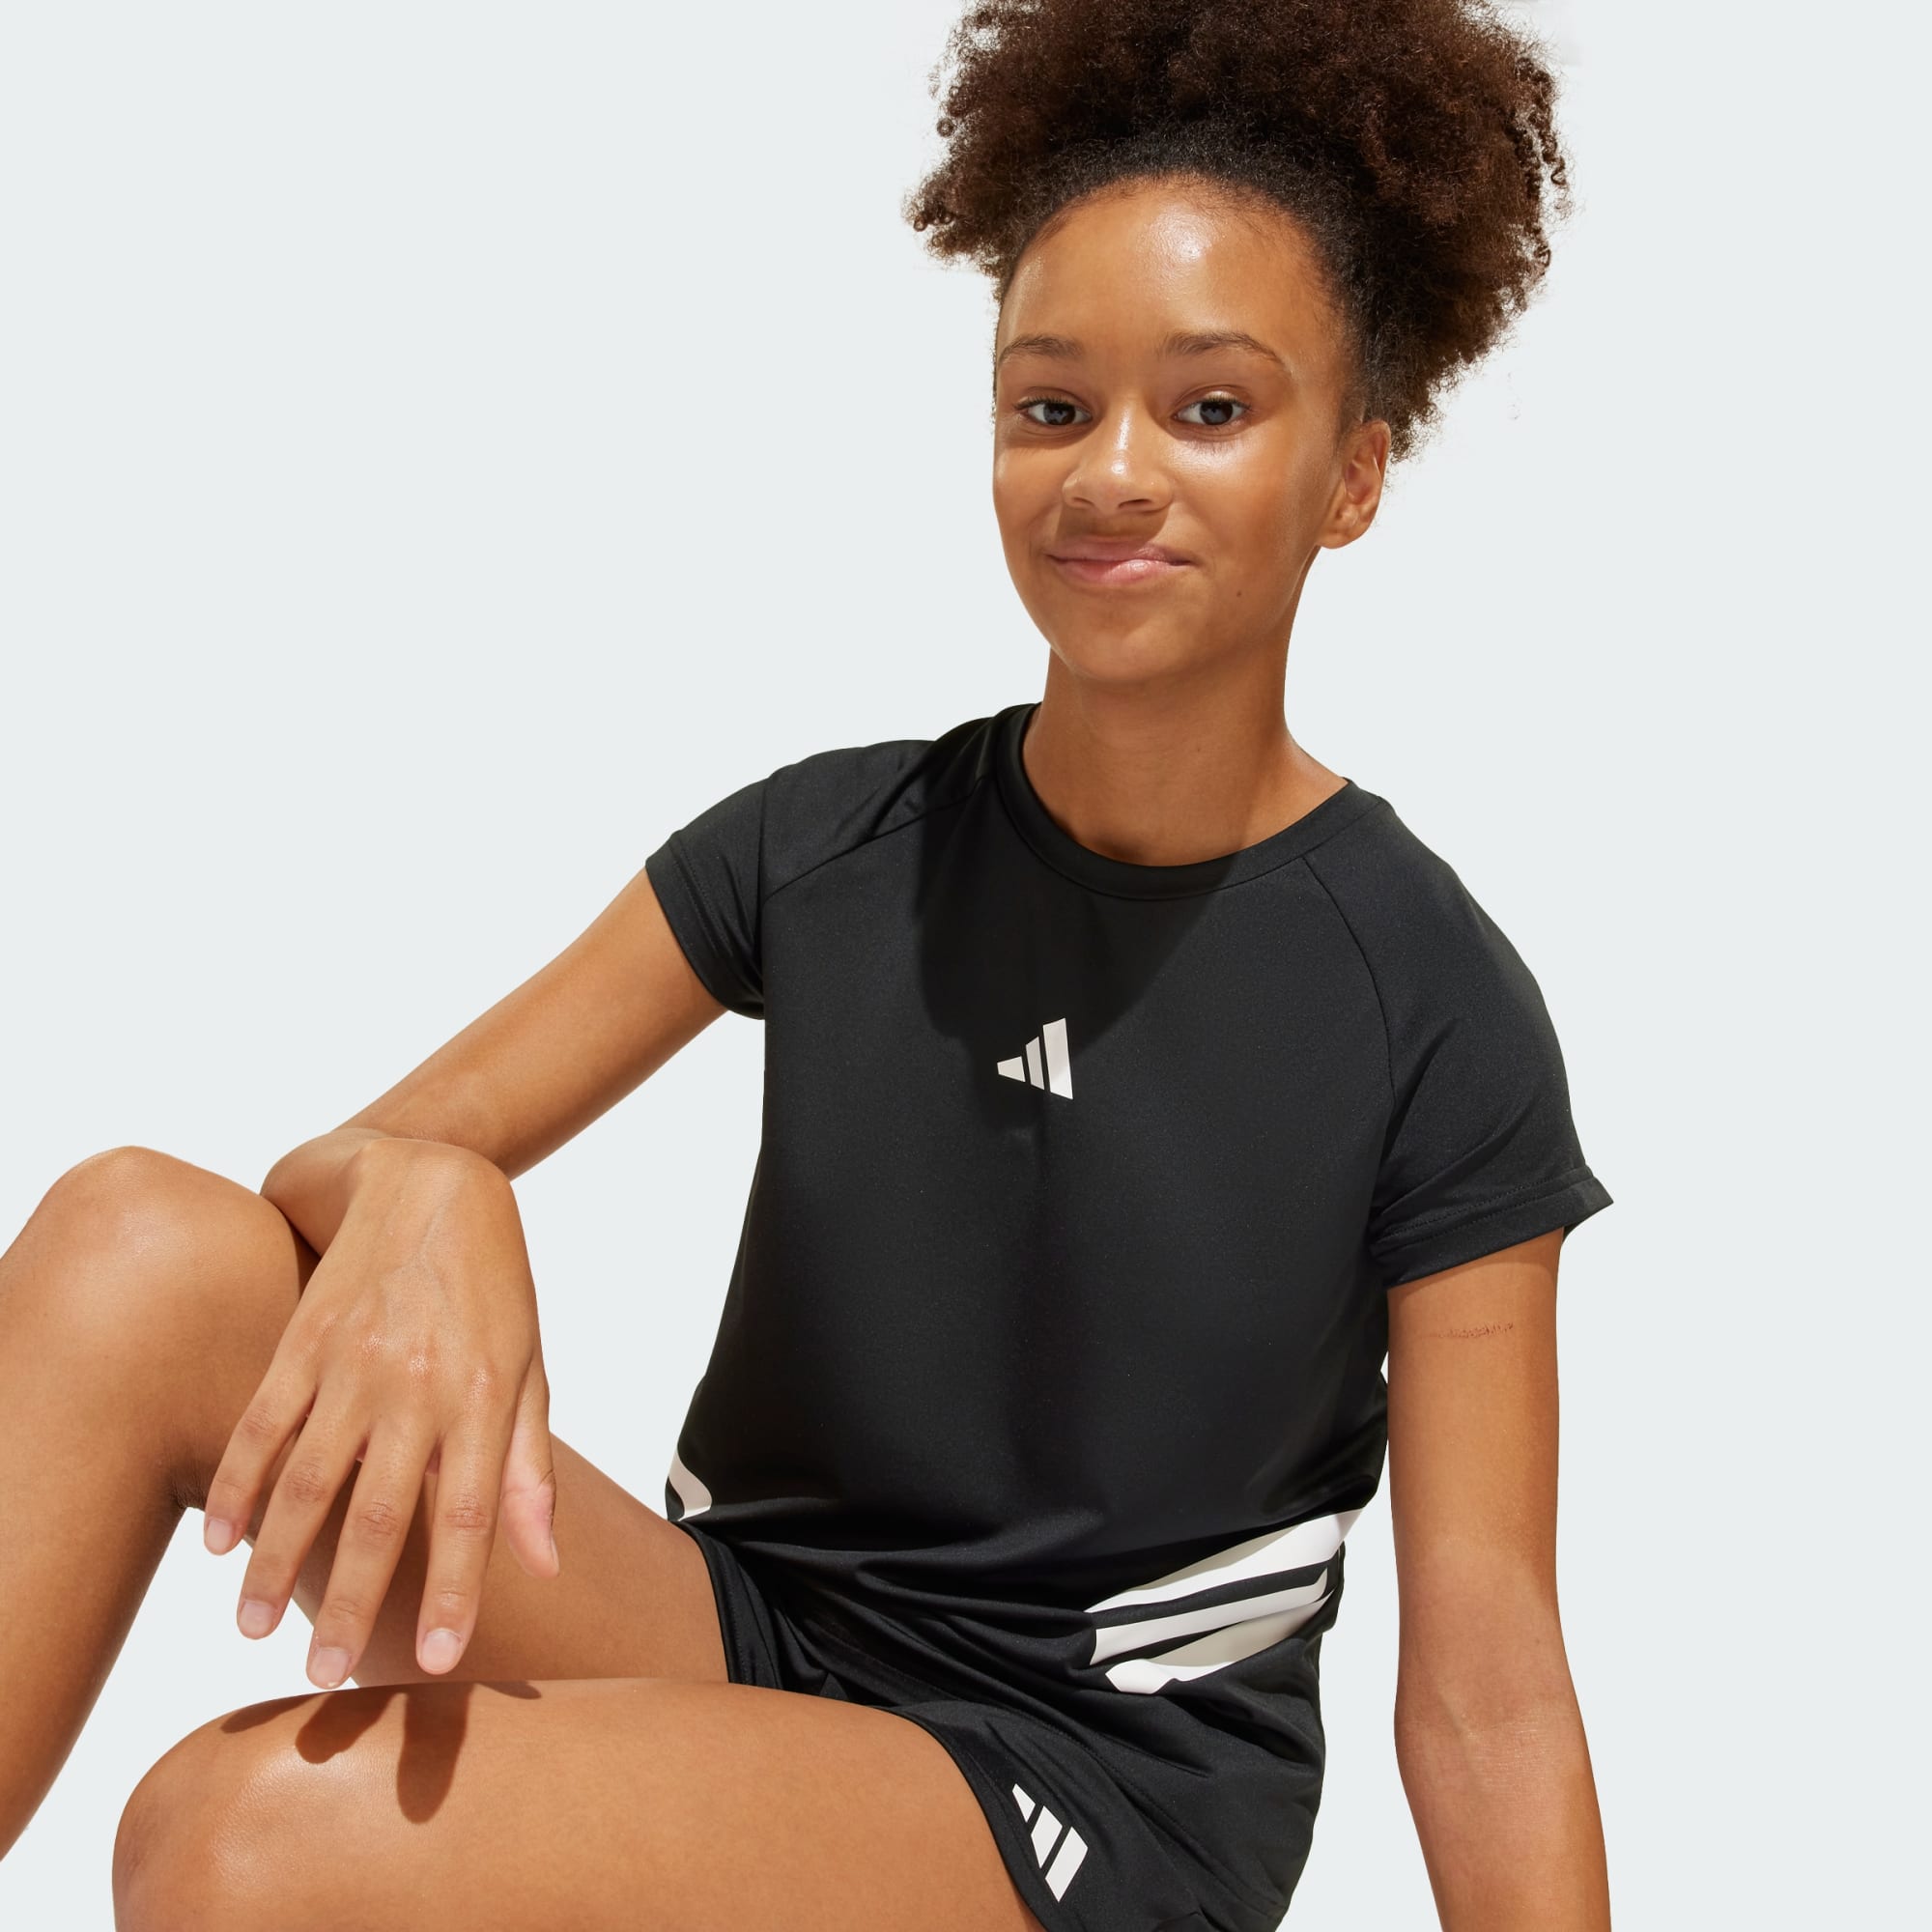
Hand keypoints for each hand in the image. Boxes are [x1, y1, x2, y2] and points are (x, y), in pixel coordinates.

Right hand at [201, 1138, 559, 1687]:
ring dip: (275, 1561)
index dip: (456, 1589)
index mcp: (483, 1397)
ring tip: (250, 1629)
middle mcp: (415, 1386)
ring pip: (306, 1480)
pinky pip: (260, 1424)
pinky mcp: (302, 1340)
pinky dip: (234, 1483)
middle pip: (378, 1514)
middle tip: (327, 1680)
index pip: (470, 1514)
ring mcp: (352, 1363)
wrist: (429, 1181)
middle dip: (353, 1603)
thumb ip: (530, 1469)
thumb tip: (543, 1565)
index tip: (440, 1662)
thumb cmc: (492, 1288)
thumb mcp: (531, 1366)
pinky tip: (216, 1542)